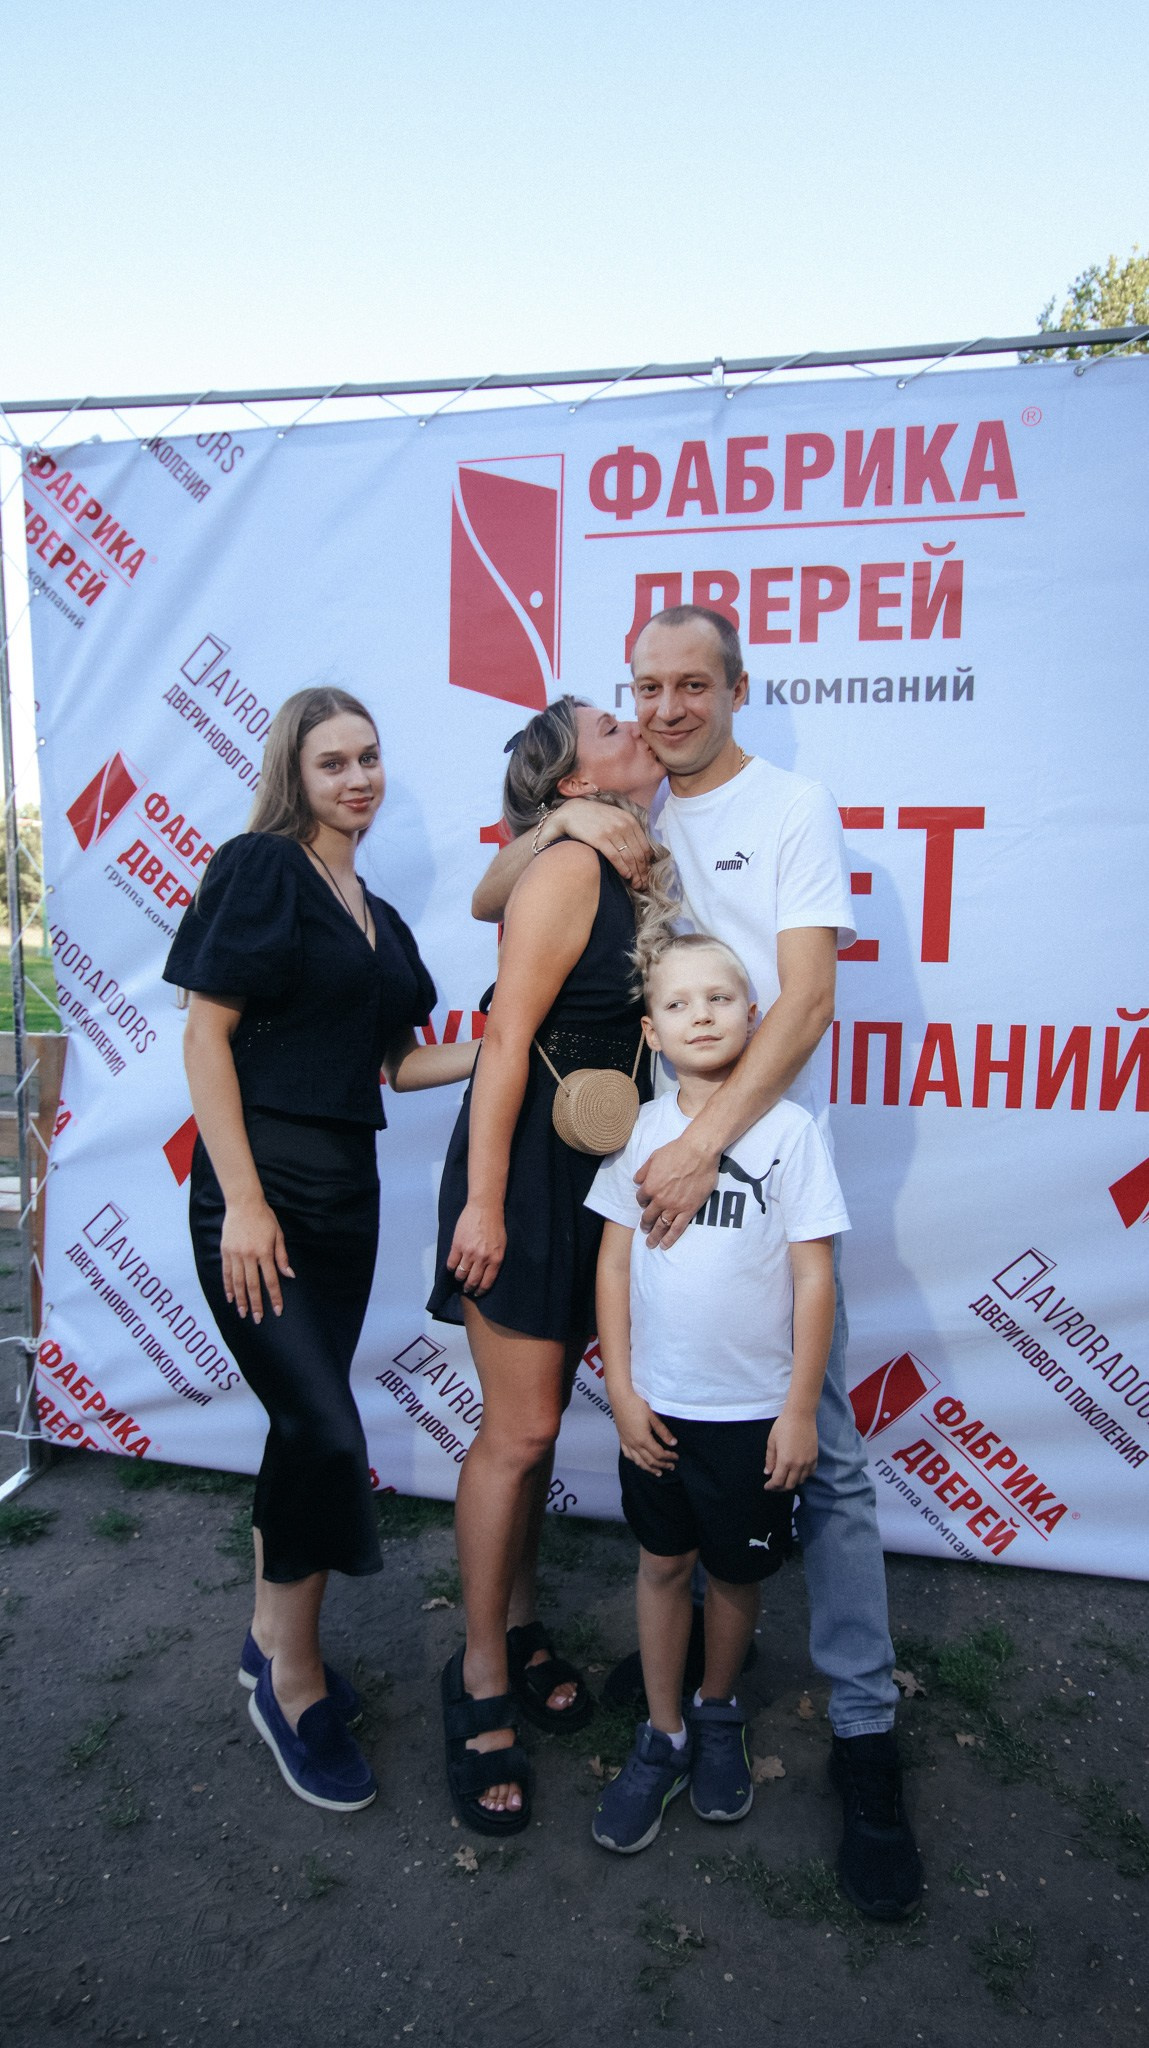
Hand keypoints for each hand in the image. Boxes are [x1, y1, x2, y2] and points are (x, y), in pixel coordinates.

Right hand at [221, 1196, 294, 1322]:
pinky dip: (228, 1287)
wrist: (243, 1203)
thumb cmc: (264, 1218)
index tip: (277, 1310)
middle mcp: (249, 1255)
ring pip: (238, 1282)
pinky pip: (226, 1273)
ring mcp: (235, 1254)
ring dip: (240, 1299)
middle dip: (256, 1304)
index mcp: (265, 1252)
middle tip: (257, 1319)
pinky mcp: (225, 1251)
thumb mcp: (278, 1234)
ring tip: (242, 1313)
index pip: (271, 1280)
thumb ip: (282, 1256)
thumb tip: (289, 1275)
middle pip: (253, 1285)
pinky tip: (230, 1298)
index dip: (275, 1297)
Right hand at [447, 1201, 506, 1297]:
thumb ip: (494, 1259)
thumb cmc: (495, 1225)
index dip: (480, 1291)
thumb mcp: (502, 1245)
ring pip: (461, 1274)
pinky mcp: (458, 1245)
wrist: (485, 1208)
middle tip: (467, 1289)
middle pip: (472, 1281)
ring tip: (460, 1278)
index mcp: (495, 1259)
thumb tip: (487, 1273)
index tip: (477, 1293)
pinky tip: (454, 1267)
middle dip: (469, 1288)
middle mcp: (482, 1258)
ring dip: (459, 1278)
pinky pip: (451, 1264)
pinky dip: (452, 1268)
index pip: (486, 1282)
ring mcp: (469, 1252)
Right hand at [545, 799, 652, 891]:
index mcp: (630, 821)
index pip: (645, 846)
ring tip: (635, 883)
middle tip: (642, 884)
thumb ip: (628, 830)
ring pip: (629, 857)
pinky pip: (616, 858)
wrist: (572, 812)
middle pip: (639, 854)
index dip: (647, 864)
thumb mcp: (615, 817)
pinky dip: (623, 868)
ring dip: (634, 874)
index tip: (646, 874)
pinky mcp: (600, 839)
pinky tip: (625, 875)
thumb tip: (641, 851)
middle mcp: (623, 825)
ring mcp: (612, 832)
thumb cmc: (594, 818)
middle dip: (642, 872)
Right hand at [613, 1391, 677, 1473]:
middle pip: (649, 1460)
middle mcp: (634, 1443)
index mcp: (643, 1439)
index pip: (658, 1453)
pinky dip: (635, 1461)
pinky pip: (627, 1454)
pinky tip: (638, 1462)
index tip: (676, 1457)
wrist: (620, 1396)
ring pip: (638, 1461)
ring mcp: (626, 1442)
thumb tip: (674, 1443)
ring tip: (657, 1472)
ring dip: (648, 1468)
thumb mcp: (653, 1416)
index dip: (668, 1457)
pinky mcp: (621, 1438)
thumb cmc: (638, 1403)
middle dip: (661, 1465)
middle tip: (671, 1467)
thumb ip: (663, 1431)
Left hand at [634, 1132, 718, 1247]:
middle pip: (648, 1216)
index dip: (642, 1202)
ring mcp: (674, 1206)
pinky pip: (677, 1228)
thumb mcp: (654, 1157)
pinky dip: (670, 1238)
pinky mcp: (689, 1210)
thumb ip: (644, 1170)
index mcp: (650, 1186)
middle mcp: (659, 1199)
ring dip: (654, 1236)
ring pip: (661, 1226)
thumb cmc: (677, 1151)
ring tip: (651, 1243)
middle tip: (644, 1231)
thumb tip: (636, 1180)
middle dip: (645, 1225)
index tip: (645, 1204)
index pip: (641, 1199)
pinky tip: (665, 1245)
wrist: (698, 1152)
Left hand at [764, 1407, 818, 1490]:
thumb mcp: (772, 1441)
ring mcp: (808, 1462)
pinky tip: (797, 1472)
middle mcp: (798, 1464)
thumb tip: (768, 1472)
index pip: (778, 1482)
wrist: (801, 1415)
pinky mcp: (815, 1457)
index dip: (771, 1487)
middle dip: (780, 1487)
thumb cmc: (783, 1426)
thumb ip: (770, 1459)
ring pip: (800, 1481)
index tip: (767, 1486)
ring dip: (792, 1482)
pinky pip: (810, 1473)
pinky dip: (803, 1476)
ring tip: (785, 1478)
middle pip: (789, 1485)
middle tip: (774, 1485)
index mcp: (785, 1461)